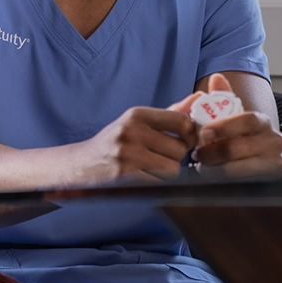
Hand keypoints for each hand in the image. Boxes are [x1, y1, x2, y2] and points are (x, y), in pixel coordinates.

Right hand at [82, 93, 199, 182]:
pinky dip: (155, 184)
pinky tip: (141, 178)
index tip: (183, 140)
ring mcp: (127, 154)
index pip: (182, 121)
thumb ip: (170, 114)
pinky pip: (160, 184)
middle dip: (175, 157)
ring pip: (173, 169)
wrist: (81, 165)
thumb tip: (199, 98)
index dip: (189, 134)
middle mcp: (131, 131)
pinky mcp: (125, 177)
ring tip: (149, 168)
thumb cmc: (115, 143)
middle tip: (159, 157)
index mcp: (136, 114)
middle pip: (180, 149)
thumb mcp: (137, 123)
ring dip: (166, 173)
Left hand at [191, 73, 281, 179]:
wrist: (263, 163)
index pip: (246, 120)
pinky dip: (225, 182)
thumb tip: (216, 78)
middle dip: (211, 152)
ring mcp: (277, 163)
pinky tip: (216, 178)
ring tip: (203, 167)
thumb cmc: (240, 138)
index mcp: (262, 122)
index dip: (224, 126)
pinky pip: (246, 184)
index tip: (204, 133)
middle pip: (238, 148)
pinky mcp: (276, 182)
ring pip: (239, 170)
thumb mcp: (231, 118)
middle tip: (197, 155)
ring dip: (215, 169)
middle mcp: (275, 141)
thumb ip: (223, 98)